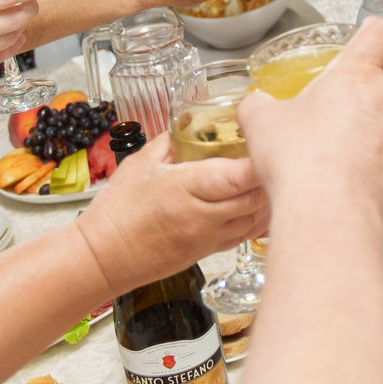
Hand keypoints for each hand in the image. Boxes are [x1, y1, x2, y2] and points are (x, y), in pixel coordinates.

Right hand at [79, 132, 267, 286]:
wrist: (104, 257)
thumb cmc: (117, 213)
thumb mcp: (140, 164)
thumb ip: (170, 141)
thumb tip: (189, 126)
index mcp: (188, 186)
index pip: (239, 175)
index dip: (261, 160)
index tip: (270, 142)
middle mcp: (204, 214)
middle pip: (256, 197)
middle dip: (272, 176)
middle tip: (277, 157)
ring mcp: (209, 236)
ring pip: (256, 219)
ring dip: (268, 199)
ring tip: (273, 178)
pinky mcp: (208, 252)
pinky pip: (245, 236)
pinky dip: (258, 220)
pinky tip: (261, 207)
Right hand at [236, 17, 382, 214]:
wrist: (327, 213)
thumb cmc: (299, 161)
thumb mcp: (260, 122)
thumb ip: (257, 106)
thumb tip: (252, 105)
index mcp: (355, 74)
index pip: (381, 33)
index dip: (375, 29)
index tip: (368, 32)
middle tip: (366, 76)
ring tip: (371, 117)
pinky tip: (374, 156)